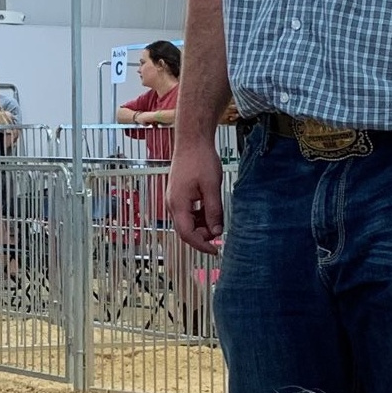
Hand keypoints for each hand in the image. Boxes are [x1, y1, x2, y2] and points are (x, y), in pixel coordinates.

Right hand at [169, 137, 224, 252]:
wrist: (191, 141)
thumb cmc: (200, 160)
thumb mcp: (212, 187)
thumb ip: (213, 211)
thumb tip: (216, 231)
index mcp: (178, 204)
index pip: (187, 234)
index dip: (201, 245)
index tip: (215, 250)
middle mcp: (172, 204)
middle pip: (185, 230)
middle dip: (202, 236)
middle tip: (219, 232)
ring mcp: (174, 199)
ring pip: (187, 222)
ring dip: (201, 226)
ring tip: (217, 219)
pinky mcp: (178, 194)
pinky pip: (187, 213)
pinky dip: (199, 216)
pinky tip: (210, 211)